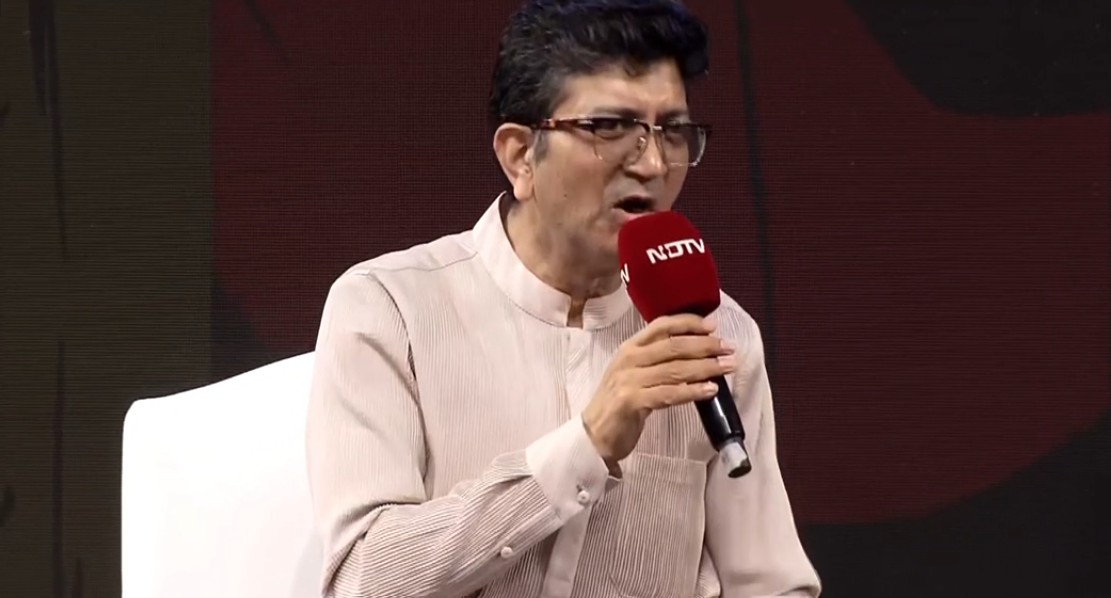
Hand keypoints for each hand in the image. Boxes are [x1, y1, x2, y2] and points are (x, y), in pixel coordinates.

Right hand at [581, 314, 735, 469]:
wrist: (593, 435)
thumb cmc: (618, 404)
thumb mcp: (634, 374)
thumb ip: (657, 362)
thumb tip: (696, 353)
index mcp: (629, 348)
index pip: (661, 326)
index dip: (689, 323)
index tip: (713, 326)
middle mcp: (629, 359)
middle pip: (673, 346)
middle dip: (705, 345)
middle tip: (729, 348)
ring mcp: (629, 380)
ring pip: (675, 369)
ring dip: (706, 367)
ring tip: (727, 366)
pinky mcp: (631, 401)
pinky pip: (669, 393)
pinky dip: (692, 391)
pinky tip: (710, 390)